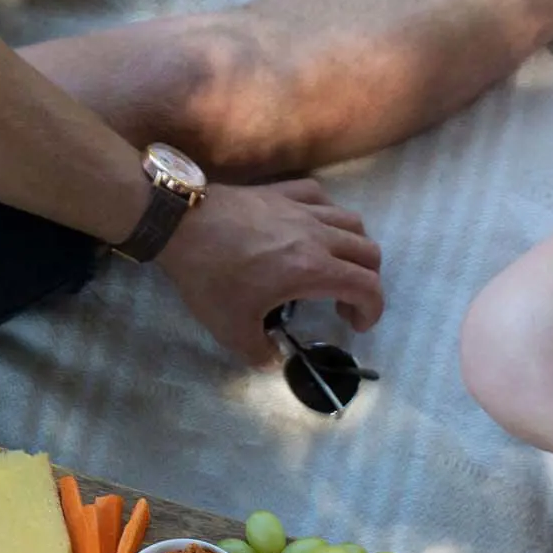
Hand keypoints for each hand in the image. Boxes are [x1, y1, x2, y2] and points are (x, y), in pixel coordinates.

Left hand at [158, 180, 383, 366]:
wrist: (180, 224)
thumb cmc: (209, 276)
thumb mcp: (231, 329)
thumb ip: (259, 352)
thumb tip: (272, 361)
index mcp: (313, 270)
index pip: (367, 287)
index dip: (372, 311)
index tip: (355, 326)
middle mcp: (318, 235)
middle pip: (369, 252)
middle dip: (367, 282)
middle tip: (343, 302)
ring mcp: (302, 209)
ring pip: (352, 221)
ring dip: (354, 247)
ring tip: (334, 265)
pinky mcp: (283, 191)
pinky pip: (322, 197)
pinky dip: (329, 214)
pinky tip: (313, 227)